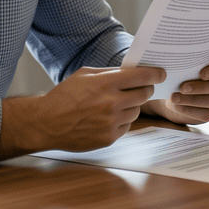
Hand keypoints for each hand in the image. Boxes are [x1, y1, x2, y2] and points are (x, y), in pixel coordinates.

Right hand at [4, 65, 163, 155]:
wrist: (46, 123)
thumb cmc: (64, 96)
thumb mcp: (85, 75)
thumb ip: (110, 73)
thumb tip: (133, 71)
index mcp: (106, 83)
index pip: (143, 76)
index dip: (156, 74)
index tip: (161, 73)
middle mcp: (112, 103)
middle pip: (145, 94)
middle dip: (144, 89)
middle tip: (138, 88)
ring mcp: (111, 122)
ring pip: (136, 111)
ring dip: (130, 106)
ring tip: (113, 105)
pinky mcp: (109, 137)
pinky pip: (127, 126)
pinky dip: (121, 121)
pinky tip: (106, 118)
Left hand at [144, 56, 208, 124]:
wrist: (174, 94)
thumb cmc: (180, 75)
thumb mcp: (183, 68)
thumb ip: (185, 64)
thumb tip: (174, 64)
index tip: (201, 73)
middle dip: (201, 87)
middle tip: (182, 87)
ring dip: (192, 99)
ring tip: (174, 97)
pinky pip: (205, 114)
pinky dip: (188, 110)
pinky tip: (176, 106)